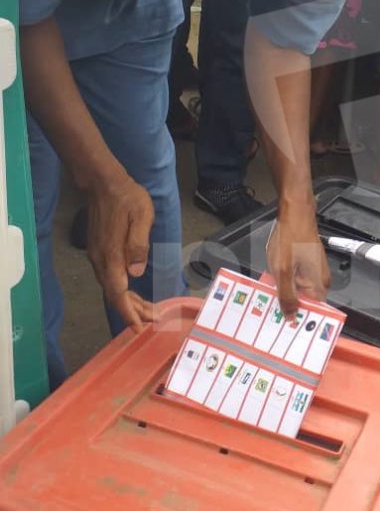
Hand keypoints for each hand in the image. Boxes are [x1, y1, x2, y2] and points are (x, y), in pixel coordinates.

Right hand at [86, 174, 154, 333]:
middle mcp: (101, 260)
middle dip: (132, 311)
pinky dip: (121, 289)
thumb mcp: (141, 217)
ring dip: (127, 301)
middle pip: (114, 294)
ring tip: (145, 311)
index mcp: (112, 255)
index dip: (128, 312)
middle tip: (151, 320)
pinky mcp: (99, 250)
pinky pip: (110, 277)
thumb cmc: (127, 198)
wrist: (104, 183)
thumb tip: (136, 273)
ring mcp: (98, 256)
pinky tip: (131, 291)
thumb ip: (138, 245)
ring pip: (111, 287)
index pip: (118, 293)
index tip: (138, 327)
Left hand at [267, 203, 330, 316]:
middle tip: (271, 312)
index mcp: (319, 284)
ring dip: (284, 293)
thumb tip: (291, 316)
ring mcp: (313, 271)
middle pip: (304, 302)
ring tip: (270, 294)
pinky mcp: (306, 264)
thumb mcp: (283, 270)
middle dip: (288, 306)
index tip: (284, 327)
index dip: (298, 320)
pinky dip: (285, 282)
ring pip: (298, 291)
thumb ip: (287, 296)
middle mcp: (319, 280)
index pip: (312, 312)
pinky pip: (296, 280)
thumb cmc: (291, 236)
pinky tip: (273, 280)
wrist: (294, 212)